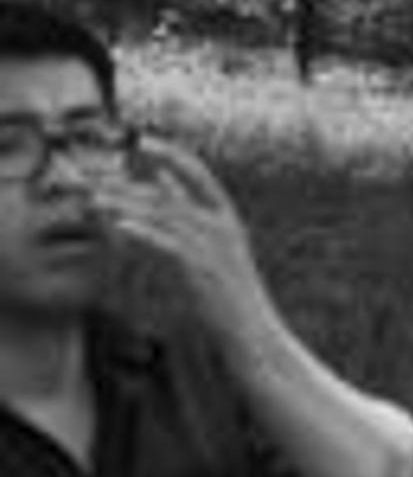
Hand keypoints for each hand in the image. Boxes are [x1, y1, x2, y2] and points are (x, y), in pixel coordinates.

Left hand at [91, 138, 273, 347]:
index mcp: (229, 219)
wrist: (254, 335)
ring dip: (127, 207)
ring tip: (94, 201)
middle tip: (95, 180)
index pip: (202, 174)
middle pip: (172, 195)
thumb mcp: (213, 249)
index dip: (174, 155)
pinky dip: (145, 234)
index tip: (144, 141)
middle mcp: (225, 228)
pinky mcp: (204, 272)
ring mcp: (216, 249)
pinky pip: (170, 246)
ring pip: (166, 217)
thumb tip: (162, 179)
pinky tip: (120, 227)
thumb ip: (188, 214)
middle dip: (130, 186)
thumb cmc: (229, 295)